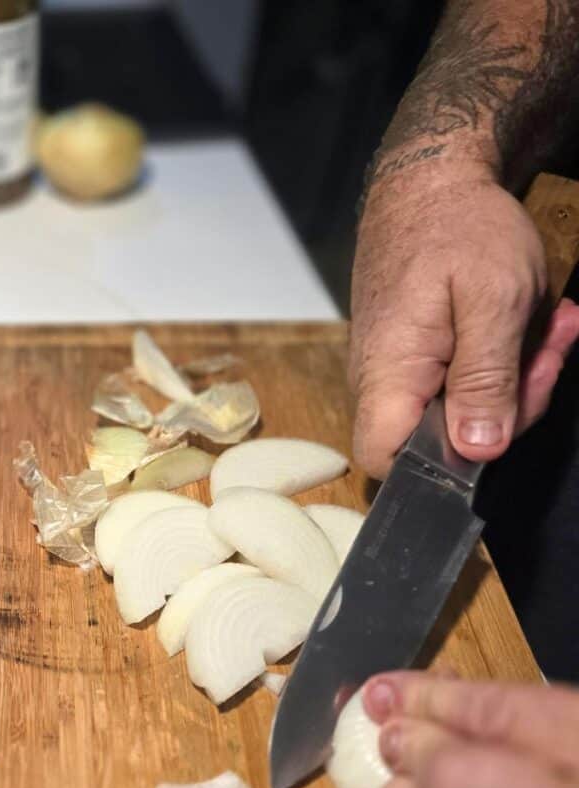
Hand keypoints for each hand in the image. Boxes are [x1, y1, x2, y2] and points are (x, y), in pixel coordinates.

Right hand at [351, 167, 578, 477]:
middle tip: (547, 355)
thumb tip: (480, 449)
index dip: (441, 468)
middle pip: (437, 442)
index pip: (386, 460)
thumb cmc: (458, 225)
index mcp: (389, 374)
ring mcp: (396, 370)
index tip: (499, 424)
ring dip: (513, 379)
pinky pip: (457, 382)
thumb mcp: (495, 299)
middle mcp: (380, 380)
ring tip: (546, 325)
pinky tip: (524, 326)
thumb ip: (487, 379)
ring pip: (457, 412)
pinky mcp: (413, 357)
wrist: (429, 179)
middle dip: (508, 409)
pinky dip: (499, 362)